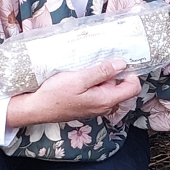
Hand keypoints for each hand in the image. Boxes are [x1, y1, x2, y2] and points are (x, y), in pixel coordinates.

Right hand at [6, 60, 140, 127]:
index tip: (120, 61)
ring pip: (108, 87)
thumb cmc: (55, 94)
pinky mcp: (88, 104)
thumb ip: (102, 72)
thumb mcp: (79, 79)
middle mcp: (104, 106)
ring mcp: (96, 106)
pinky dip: (93, 82)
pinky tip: (80, 76)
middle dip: (112, 73)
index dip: (130, 73)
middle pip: (120, 86)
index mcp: (106, 100)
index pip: (132, 88)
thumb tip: (121, 64)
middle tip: (96, 62)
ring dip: (100, 76)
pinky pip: (98, 91)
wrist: (37, 108)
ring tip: (85, 68)